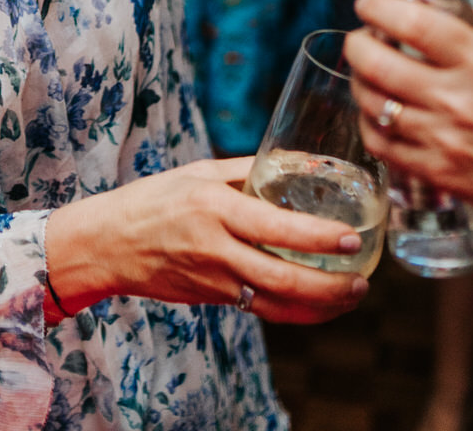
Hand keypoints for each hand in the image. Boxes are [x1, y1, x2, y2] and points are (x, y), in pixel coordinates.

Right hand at [47, 157, 367, 325]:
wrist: (110, 243)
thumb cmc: (155, 198)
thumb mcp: (199, 172)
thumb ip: (247, 170)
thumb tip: (300, 162)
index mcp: (213, 207)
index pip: (276, 227)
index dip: (318, 237)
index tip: (351, 236)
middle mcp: (215, 247)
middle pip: (283, 277)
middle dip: (331, 284)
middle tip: (362, 277)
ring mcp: (214, 280)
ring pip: (278, 303)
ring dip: (321, 306)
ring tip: (352, 294)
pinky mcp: (213, 299)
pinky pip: (263, 310)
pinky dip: (297, 311)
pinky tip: (320, 304)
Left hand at [346, 0, 472, 231]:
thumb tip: (452, 5)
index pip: (416, 25)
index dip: (381, 7)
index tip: (369, 3)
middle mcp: (458, 100)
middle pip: (378, 63)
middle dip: (358, 44)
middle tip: (361, 39)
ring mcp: (442, 139)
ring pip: (371, 100)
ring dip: (359, 80)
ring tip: (366, 73)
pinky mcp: (432, 171)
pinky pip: (377, 141)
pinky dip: (368, 121)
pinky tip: (378, 113)